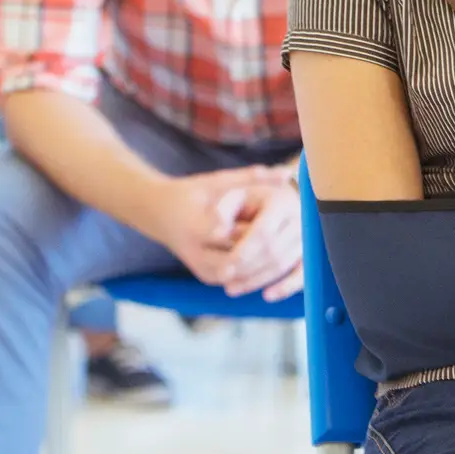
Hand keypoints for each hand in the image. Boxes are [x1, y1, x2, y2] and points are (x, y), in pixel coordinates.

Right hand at [144, 167, 294, 291]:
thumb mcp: (217, 181)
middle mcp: (195, 252)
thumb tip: (286, 173)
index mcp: (195, 225)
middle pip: (238, 258)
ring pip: (240, 274)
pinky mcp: (206, 277)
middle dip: (267, 250)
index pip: (231, 234)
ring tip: (290, 249)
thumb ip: (250, 178)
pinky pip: (237, 280)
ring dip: (266, 265)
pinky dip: (258, 272)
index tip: (283, 224)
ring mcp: (200, 268)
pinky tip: (279, 259)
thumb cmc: (192, 193)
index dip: (258, 231)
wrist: (159, 215)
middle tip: (294, 239)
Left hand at [215, 179, 303, 300]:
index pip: (263, 233)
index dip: (243, 254)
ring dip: (257, 280)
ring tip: (232, 288)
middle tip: (226, 282)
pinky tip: (267, 296)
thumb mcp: (233, 198)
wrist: (273, 203)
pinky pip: (302, 274)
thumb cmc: (247, 202)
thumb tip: (217, 233)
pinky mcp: (310, 252)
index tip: (223, 270)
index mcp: (281, 201)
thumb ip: (221, 210)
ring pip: (283, 265)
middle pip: (274, 251)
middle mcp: (299, 217)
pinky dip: (286, 287)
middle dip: (247, 270)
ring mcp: (308, 236)